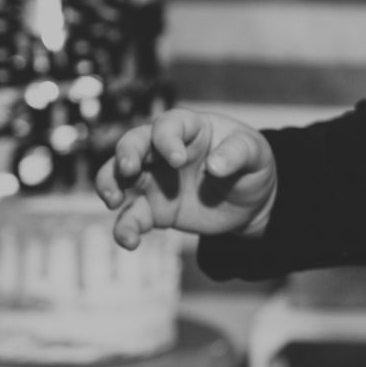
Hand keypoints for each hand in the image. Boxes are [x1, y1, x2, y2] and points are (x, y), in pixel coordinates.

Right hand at [95, 107, 276, 248]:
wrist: (250, 202)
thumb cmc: (251, 165)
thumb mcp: (256, 154)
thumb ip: (238, 154)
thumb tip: (215, 166)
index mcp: (190, 129)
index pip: (168, 124)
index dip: (167, 139)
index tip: (177, 159)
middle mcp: (164, 151)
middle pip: (133, 143)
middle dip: (125, 153)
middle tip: (128, 169)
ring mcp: (156, 180)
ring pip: (119, 176)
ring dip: (109, 184)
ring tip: (113, 200)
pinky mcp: (155, 209)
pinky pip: (132, 217)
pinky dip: (125, 228)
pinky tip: (130, 242)